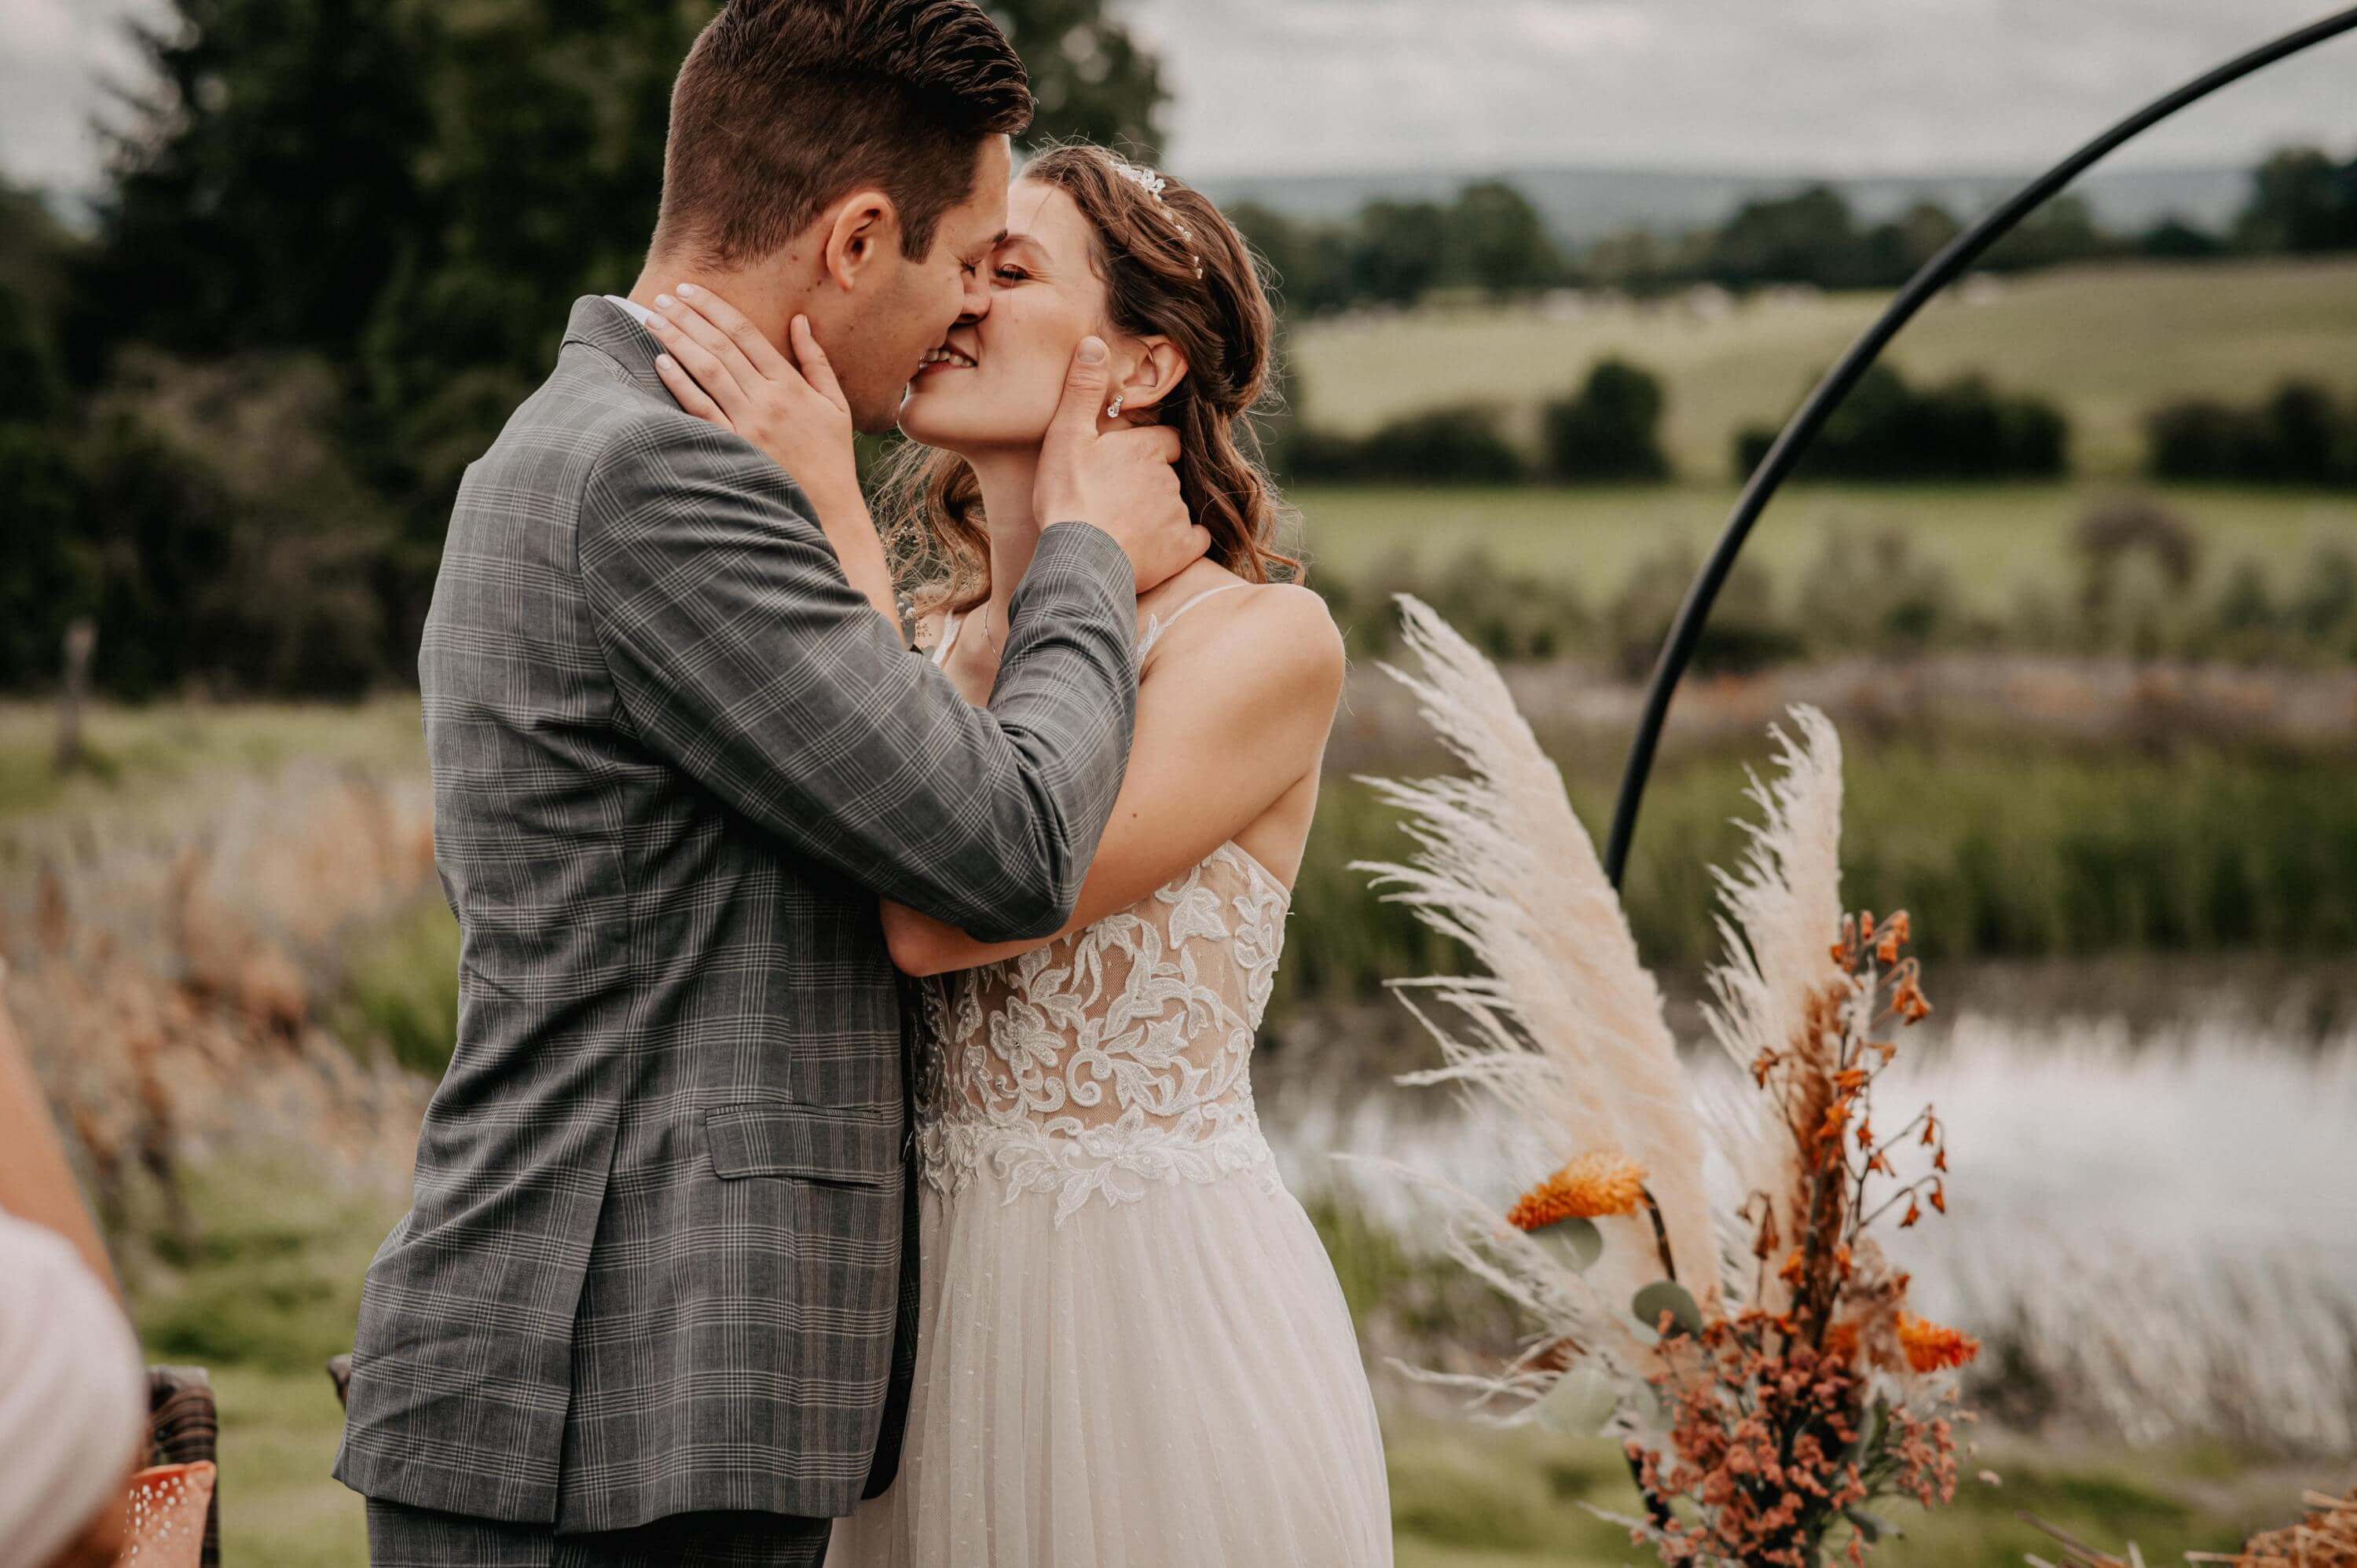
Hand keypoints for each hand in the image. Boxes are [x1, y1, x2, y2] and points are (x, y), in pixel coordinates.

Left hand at [647, 286, 859, 508]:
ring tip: (653, 320)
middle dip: (688, 317)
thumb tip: (800, 321)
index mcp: (791, 385)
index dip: (714, 308)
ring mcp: (748, 425)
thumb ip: (816, 361)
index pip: (745, 334)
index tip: (689, 291)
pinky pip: (701, 410)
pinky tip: (661, 363)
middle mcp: (767, 400)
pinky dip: (680, 384)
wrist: (828, 510)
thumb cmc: (832, 457)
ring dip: (677, 341)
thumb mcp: (835, 404)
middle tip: (662, 297)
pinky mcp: (734, 448)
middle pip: (720, 346)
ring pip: (706, 371)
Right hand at [1033, 336, 1209, 593]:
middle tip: (1120, 498)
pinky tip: (1157, 548)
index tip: (1127, 462)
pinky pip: (1195, 539)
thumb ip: (1082, 389)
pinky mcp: (1184, 548)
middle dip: (1153, 482)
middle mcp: (1170, 477)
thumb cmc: (1068, 497)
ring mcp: (1179, 514)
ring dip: (1161, 513)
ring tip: (1128, 527)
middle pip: (1170, 474)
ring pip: (1178, 506)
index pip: (1165, 440)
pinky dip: (1181, 543)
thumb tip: (1094, 342)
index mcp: (1146, 448)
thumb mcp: (1066, 436)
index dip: (1148, 449)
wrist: (1079, 560)